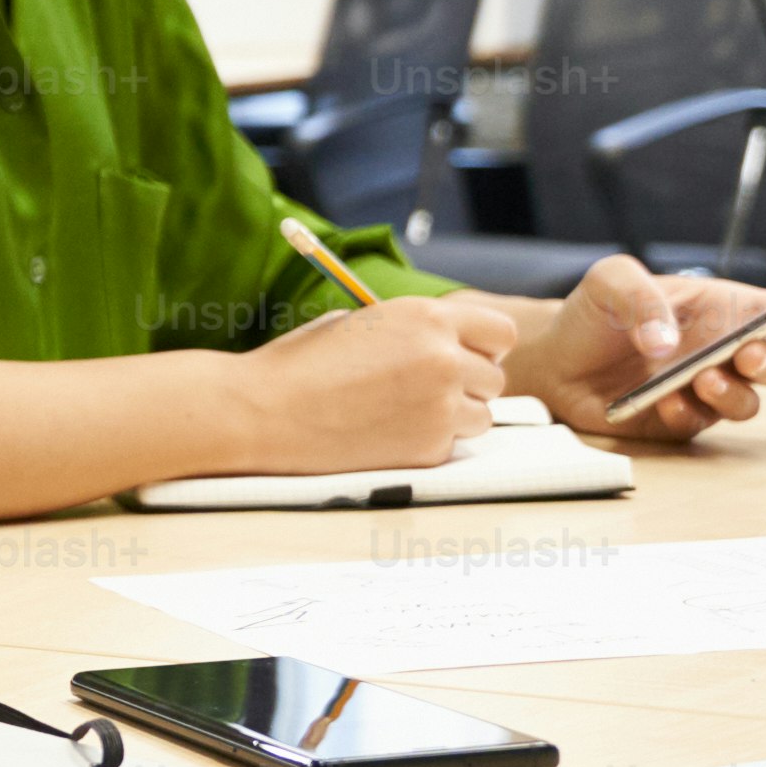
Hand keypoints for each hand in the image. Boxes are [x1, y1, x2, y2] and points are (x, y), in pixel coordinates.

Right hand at [220, 294, 521, 472]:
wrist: (264, 412)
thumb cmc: (302, 363)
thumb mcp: (363, 322)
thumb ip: (415, 332)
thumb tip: (450, 346)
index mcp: (428, 317)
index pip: (501, 333)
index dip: (483, 347)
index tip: (462, 355)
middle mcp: (445, 359)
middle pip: (494, 378)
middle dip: (467, 384)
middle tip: (423, 390)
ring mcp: (442, 407)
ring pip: (481, 416)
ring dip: (453, 416)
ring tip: (402, 413)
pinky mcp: (430, 449)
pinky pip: (451, 446)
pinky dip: (426, 443)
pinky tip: (384, 434)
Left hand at [502, 254, 765, 439]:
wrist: (553, 360)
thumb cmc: (594, 313)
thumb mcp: (611, 282)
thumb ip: (640, 298)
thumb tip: (666, 341)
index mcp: (722, 309)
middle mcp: (724, 351)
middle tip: (745, 353)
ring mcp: (706, 389)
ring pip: (747, 400)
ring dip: (732, 393)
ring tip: (700, 379)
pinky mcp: (681, 421)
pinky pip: (701, 424)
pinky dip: (689, 412)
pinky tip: (665, 401)